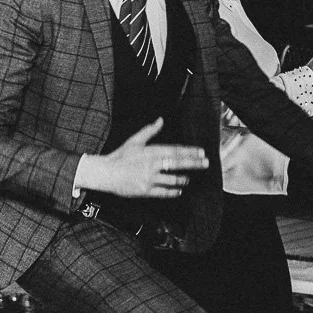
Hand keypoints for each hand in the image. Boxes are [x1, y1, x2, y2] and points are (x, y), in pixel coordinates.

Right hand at [80, 118, 208, 199]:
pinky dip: (173, 191)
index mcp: (150, 151)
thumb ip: (150, 131)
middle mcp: (152, 164)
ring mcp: (149, 178)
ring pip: (173, 179)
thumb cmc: (120, 156)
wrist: (106, 173)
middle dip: (194, 163)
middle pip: (177, 163)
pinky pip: (164, 192)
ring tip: (188, 179)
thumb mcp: (135, 141)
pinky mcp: (146, 190)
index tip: (201, 152)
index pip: (175, 150)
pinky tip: (178, 190)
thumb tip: (161, 120)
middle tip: (206, 163)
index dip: (190, 152)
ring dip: (183, 179)